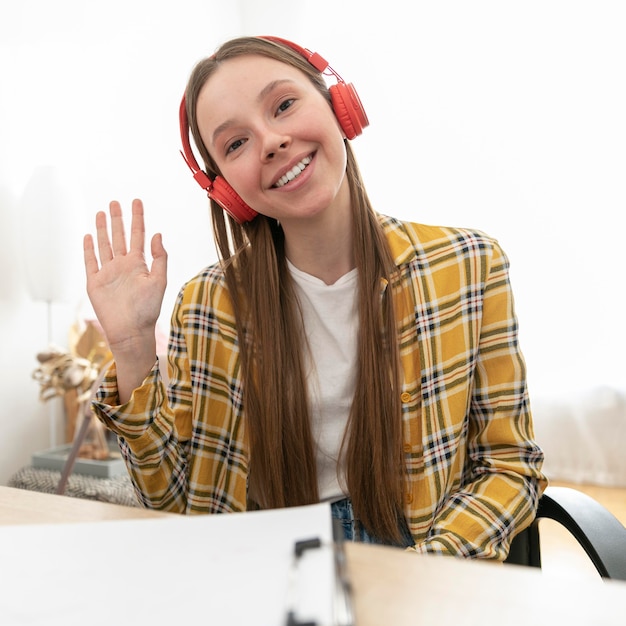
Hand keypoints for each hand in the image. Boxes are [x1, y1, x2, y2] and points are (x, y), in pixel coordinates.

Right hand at [83, 199, 166, 397]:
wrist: (131, 331)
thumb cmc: (148, 309)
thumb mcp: (159, 281)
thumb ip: (160, 258)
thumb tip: (158, 234)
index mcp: (139, 264)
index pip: (137, 235)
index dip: (137, 218)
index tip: (136, 201)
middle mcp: (123, 266)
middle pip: (119, 236)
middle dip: (118, 219)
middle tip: (115, 202)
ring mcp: (108, 273)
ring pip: (104, 245)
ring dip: (103, 229)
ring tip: (101, 212)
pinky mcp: (95, 283)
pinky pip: (90, 262)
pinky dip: (89, 249)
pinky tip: (89, 236)